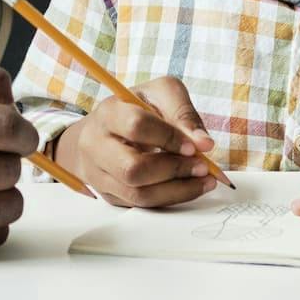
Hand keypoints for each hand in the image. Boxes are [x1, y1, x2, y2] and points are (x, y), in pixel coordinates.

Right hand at [54, 75, 218, 208]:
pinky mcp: (109, 196)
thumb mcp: (160, 94)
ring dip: (177, 190)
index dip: (169, 138)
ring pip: (138, 194)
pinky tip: (189, 187)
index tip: (194, 146)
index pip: (136, 127)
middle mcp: (96, 146)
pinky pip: (141, 205)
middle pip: (132, 168)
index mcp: (108, 113)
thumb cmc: (137, 108)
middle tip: (203, 167)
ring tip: (204, 181)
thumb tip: (204, 144)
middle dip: (174, 170)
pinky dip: (170, 199)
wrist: (103, 131)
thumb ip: (183, 113)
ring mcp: (98, 175)